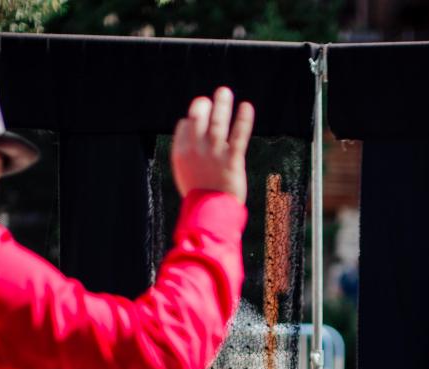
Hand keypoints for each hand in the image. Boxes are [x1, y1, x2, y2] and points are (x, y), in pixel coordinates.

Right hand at [172, 86, 254, 203]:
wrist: (210, 216)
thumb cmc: (199, 196)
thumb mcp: (184, 173)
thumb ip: (186, 153)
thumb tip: (187, 130)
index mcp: (181, 153)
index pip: (185, 125)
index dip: (192, 120)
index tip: (200, 121)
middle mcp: (196, 150)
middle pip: (198, 117)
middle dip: (204, 104)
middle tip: (213, 99)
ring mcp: (214, 154)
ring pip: (218, 122)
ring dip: (222, 104)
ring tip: (225, 92)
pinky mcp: (232, 160)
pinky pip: (238, 135)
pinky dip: (243, 120)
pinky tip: (246, 107)